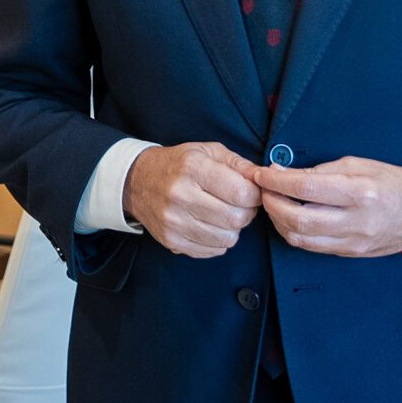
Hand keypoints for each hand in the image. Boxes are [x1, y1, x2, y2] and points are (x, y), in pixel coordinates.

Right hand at [122, 142, 262, 258]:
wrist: (136, 181)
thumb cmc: (178, 164)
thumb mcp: (207, 152)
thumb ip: (239, 164)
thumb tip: (265, 179)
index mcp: (193, 168)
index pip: (241, 193)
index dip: (254, 195)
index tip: (249, 192)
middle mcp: (180, 195)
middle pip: (236, 218)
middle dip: (246, 213)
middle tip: (237, 205)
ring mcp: (174, 221)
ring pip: (227, 239)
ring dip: (232, 229)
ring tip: (221, 214)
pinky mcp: (171, 240)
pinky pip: (212, 250)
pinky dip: (217, 241)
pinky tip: (208, 225)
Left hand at [254, 157, 401, 257]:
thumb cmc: (390, 182)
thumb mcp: (357, 164)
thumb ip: (319, 171)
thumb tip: (282, 173)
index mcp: (359, 192)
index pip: (306, 188)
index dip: (276, 181)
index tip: (261, 173)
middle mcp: (356, 221)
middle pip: (298, 219)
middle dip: (271, 204)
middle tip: (263, 190)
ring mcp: (353, 242)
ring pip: (301, 239)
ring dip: (278, 221)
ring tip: (274, 203)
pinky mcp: (350, 253)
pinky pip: (313, 247)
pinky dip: (294, 232)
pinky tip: (290, 217)